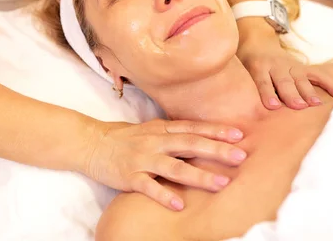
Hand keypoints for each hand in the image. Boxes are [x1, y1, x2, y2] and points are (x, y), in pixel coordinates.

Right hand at [84, 119, 245, 210]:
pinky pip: (148, 186)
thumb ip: (174, 134)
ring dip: (198, 175)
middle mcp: (154, 142)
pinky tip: (179, 204)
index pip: (193, 128)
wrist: (92, 144)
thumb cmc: (125, 137)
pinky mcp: (129, 176)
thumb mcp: (151, 130)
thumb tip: (203, 138)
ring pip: (174, 167)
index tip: (239, 134)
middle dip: (216, 150)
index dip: (216, 130)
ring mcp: (142, 159)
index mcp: (161, 129)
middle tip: (240, 156)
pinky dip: (164, 195)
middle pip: (189, 144)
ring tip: (220, 183)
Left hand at [237, 36, 332, 108]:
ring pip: (301, 79)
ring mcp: (291, 66)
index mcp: (258, 68)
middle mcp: (276, 66)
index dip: (267, 93)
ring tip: (316, 104)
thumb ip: (242, 89)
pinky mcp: (303, 67)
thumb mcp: (241, 74)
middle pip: (284, 81)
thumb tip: (239, 114)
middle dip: (291, 94)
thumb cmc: (247, 66)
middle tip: (298, 106)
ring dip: (309, 91)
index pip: (263, 81)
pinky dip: (329, 83)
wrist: (257, 43)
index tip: (273, 106)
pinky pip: (318, 74)